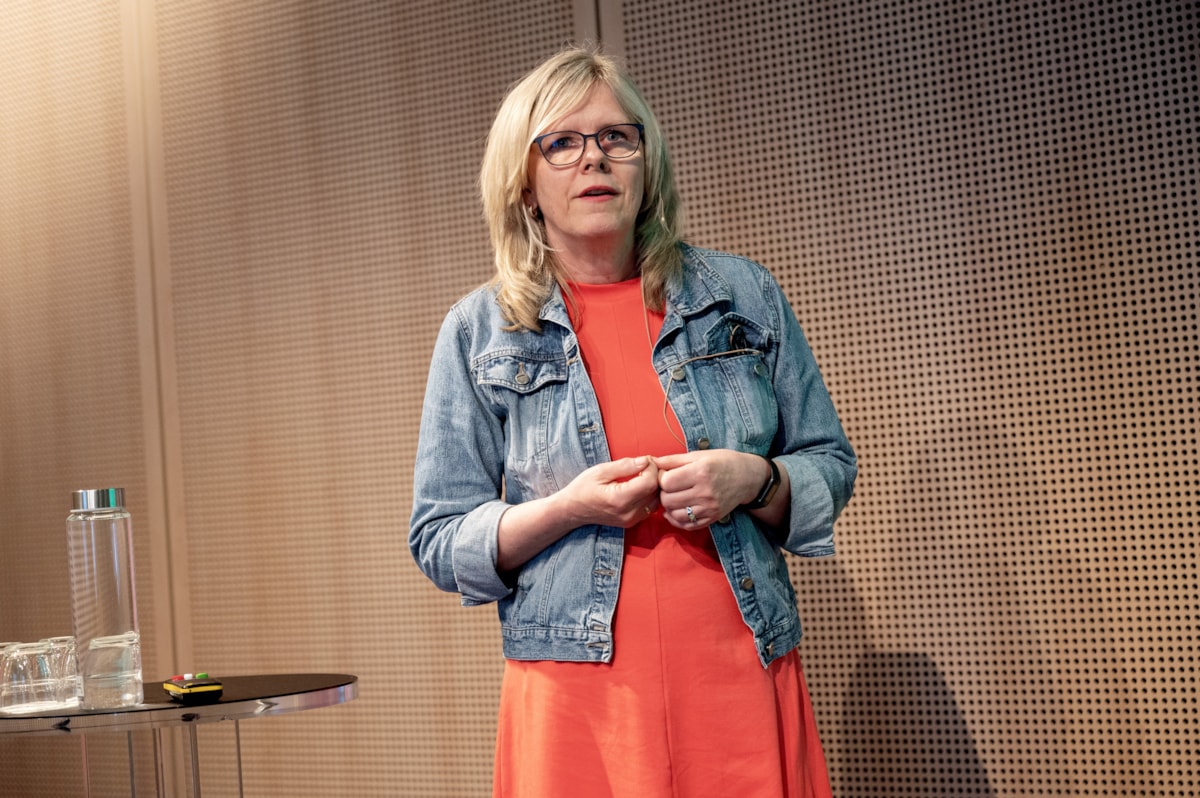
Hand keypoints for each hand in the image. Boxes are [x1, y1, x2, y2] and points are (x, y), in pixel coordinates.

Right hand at [497, 457, 660, 571]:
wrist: (572, 510)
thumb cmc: (583, 488)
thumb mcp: (601, 470)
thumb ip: (625, 466)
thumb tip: (646, 461)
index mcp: (620, 499)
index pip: (650, 481)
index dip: (652, 467)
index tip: (644, 459)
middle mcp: (628, 513)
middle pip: (656, 491)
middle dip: (655, 474)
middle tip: (645, 464)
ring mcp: (631, 520)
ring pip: (656, 499)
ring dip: (653, 485)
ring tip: (642, 474)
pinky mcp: (633, 522)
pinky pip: (651, 506)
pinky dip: (649, 494)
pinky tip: (640, 485)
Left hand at [654, 450, 766, 528]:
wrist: (748, 478)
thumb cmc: (723, 462)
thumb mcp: (699, 455)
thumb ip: (673, 460)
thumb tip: (651, 462)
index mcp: (700, 472)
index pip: (667, 482)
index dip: (662, 478)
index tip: (667, 475)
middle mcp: (705, 492)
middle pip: (668, 500)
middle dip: (663, 493)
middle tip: (669, 487)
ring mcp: (709, 508)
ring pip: (675, 514)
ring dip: (669, 507)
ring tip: (674, 497)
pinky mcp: (712, 518)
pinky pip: (687, 525)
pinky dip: (677, 520)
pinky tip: (677, 510)